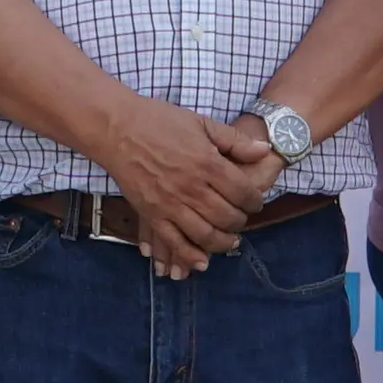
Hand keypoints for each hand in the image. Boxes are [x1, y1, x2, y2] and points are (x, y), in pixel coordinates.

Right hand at [96, 103, 280, 278]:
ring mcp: (171, 204)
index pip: (243, 192)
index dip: (254, 201)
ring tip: (230, 241)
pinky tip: (202, 261)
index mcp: (208, 163)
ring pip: (206, 234)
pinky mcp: (152, 214)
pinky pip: (174, 241)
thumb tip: (265, 150)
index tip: (255, 202)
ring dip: (223, 242)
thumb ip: (235, 140)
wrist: (117, 128)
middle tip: (241, 219)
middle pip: (227, 216)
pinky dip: (190, 255)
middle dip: (240, 222)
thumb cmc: (159, 121)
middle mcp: (192, 188)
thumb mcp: (201, 123)